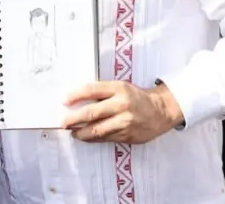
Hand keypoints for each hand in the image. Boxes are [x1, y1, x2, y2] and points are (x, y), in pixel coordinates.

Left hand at [61, 81, 182, 144]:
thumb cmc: (137, 97)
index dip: (75, 95)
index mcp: (119, 89)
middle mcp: (121, 105)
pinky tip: (86, 137)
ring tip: (73, 132)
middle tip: (63, 122)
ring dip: (81, 133)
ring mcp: (124, 122)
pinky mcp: (126, 136)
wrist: (161, 111)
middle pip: (91, 113)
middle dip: (73, 119)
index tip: (64, 100)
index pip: (92, 90)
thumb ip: (103, 93)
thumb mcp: (122, 87)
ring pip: (97, 130)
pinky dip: (93, 138)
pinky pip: (105, 138)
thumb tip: (78, 100)